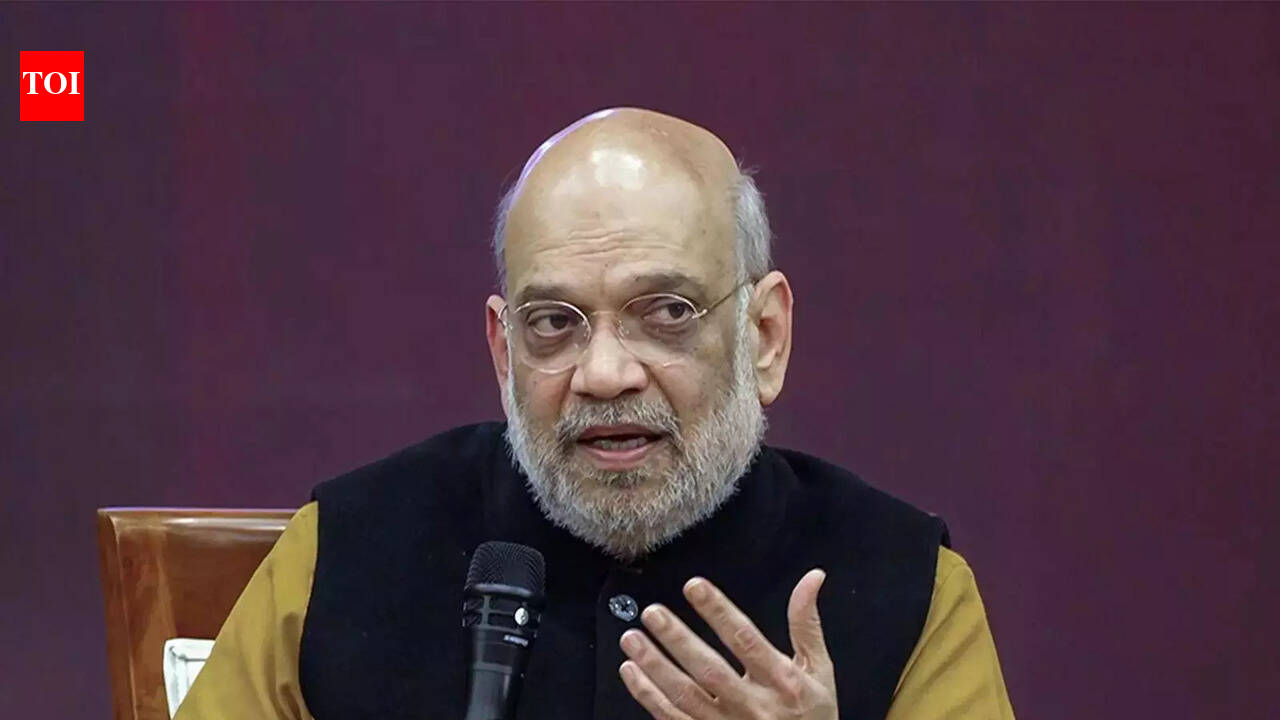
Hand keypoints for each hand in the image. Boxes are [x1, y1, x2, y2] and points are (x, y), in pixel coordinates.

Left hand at [618, 569, 836, 719]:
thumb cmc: (812, 715)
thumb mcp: (819, 671)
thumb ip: (807, 624)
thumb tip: (812, 578)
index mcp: (782, 682)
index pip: (745, 640)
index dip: (718, 611)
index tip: (694, 586)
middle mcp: (753, 706)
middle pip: (709, 669)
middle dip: (678, 639)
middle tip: (652, 612)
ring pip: (685, 695)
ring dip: (655, 666)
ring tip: (632, 638)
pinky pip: (672, 718)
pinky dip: (648, 696)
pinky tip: (631, 671)